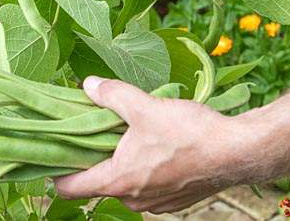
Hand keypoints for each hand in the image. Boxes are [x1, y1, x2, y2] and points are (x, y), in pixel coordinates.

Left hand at [54, 77, 247, 212]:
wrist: (238, 152)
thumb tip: (88, 85)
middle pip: (97, 183)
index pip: (69, 188)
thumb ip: (111, 95)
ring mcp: (155, 203)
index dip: (55, 171)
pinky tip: (155, 145)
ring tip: (128, 133)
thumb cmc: (189, 133)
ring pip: (125, 183)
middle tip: (93, 131)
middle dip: (93, 159)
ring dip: (122, 162)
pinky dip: (144, 168)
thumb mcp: (143, 106)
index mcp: (117, 181)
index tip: (51, 152)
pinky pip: (147, 185)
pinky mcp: (174, 200)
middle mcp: (133, 199)